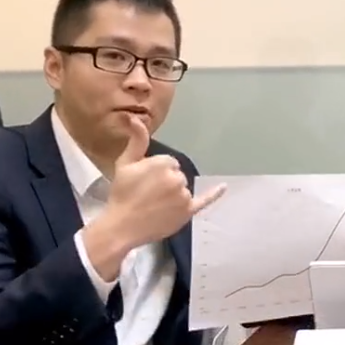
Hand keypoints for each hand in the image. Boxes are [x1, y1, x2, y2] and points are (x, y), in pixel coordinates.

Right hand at [102, 116, 226, 246]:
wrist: (121, 226)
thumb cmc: (121, 194)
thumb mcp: (125, 163)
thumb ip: (137, 140)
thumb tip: (137, 118)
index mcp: (164, 163)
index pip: (168, 162)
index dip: (155, 171)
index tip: (144, 181)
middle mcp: (178, 178)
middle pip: (177, 175)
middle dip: (165, 182)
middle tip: (147, 194)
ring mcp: (184, 195)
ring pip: (184, 189)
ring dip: (173, 194)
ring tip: (154, 204)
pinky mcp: (188, 211)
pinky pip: (205, 200)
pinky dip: (215, 195)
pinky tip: (223, 187)